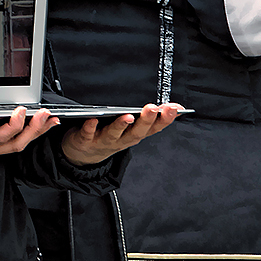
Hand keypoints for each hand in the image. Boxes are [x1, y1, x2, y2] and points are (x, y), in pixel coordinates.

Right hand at [0, 107, 58, 165]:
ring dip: (34, 132)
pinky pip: (11, 141)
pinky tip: (36, 124)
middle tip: (44, 115)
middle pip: (14, 144)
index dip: (10, 127)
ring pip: (16, 144)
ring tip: (50, 119)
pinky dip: (27, 132)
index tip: (19, 112)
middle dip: (31, 130)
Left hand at [60, 103, 182, 164]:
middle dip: (146, 120)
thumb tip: (175, 106)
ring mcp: (104, 141)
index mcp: (135, 135)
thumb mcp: (134, 129)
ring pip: (114, 134)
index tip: (174, 108)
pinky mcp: (86, 140)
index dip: (165, 120)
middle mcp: (122, 140)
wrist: (85, 154)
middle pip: (136, 132)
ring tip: (128, 116)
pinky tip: (92, 119)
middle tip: (153, 108)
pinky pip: (88, 134)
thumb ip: (151, 117)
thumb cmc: (112, 136)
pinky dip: (90, 127)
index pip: (153, 128)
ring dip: (121, 125)